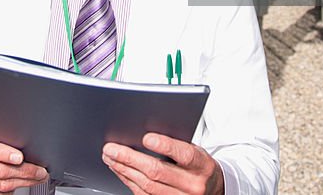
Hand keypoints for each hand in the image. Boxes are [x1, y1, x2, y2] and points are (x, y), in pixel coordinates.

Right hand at [0, 132, 48, 193]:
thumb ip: (1, 140)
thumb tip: (27, 147)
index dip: (2, 152)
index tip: (20, 157)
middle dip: (25, 171)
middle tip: (41, 170)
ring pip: (3, 185)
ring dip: (25, 182)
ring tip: (38, 177)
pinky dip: (15, 189)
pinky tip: (24, 183)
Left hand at [102, 132, 224, 194]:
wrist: (212, 188)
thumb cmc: (199, 165)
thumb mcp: (196, 149)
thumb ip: (176, 143)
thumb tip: (145, 134)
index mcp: (202, 165)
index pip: (184, 154)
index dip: (165, 146)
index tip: (146, 137)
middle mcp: (193, 185)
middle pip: (158, 172)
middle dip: (130, 159)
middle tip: (111, 148)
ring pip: (147, 186)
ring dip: (124, 170)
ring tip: (110, 157)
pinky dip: (128, 181)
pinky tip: (120, 170)